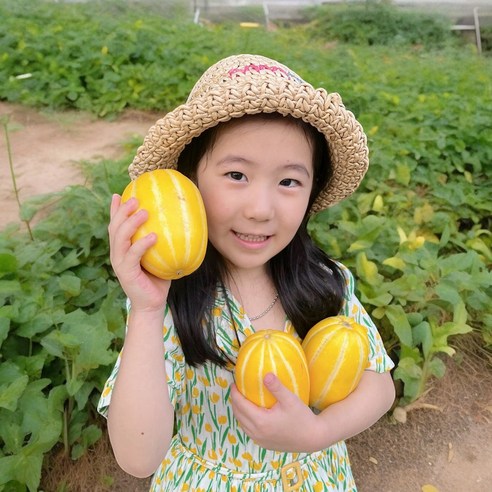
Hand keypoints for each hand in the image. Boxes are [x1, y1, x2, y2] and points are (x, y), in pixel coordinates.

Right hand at [108, 194, 170, 311]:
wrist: (152, 303)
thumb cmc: (158, 279)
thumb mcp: (159, 256)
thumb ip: (160, 241)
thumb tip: (177, 222)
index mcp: (122, 248)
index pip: (115, 225)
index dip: (115, 210)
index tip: (119, 193)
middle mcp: (117, 253)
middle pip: (114, 227)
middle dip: (122, 211)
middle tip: (135, 198)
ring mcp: (120, 263)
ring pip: (120, 238)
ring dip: (131, 223)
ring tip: (144, 212)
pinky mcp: (126, 273)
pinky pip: (133, 255)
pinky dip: (142, 244)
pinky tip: (153, 236)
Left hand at [231, 373, 320, 452]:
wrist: (312, 438)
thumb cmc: (302, 417)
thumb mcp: (290, 399)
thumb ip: (277, 387)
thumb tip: (266, 374)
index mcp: (261, 421)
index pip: (240, 405)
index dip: (235, 393)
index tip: (234, 383)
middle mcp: (257, 433)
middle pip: (238, 414)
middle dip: (234, 401)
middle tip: (236, 389)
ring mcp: (260, 440)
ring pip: (242, 424)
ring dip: (239, 411)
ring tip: (241, 399)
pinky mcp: (264, 444)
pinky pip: (248, 431)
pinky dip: (245, 420)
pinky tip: (251, 413)